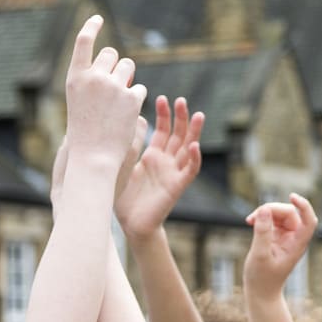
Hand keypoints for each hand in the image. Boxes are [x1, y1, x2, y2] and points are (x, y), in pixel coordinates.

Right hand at [62, 15, 148, 179]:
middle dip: (115, 64)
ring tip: (121, 99)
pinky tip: (127, 114)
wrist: (93, 157)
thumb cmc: (83, 134)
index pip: (83, 42)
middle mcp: (93, 77)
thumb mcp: (79, 102)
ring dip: (128, 77)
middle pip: (111, 53)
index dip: (91, 27)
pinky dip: (136, 98)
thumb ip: (92, 80)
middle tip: (114, 83)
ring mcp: (113, 86)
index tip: (98, 18)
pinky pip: (139, 88)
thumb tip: (116, 64)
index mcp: (75, 77)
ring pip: (129, 66)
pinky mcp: (131, 98)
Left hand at [116, 96, 205, 239]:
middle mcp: (165, 162)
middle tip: (181, 100)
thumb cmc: (123, 196)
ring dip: (194, 133)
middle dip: (181, 118)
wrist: (129, 224)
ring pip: (188, 149)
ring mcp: (173, 173)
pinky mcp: (177, 186)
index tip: (161, 98)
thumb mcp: (123, 163)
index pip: (163, 130)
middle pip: (178, 135)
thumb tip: (138, 117)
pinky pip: (190, 170)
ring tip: (198, 115)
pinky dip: (194, 158)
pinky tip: (195, 145)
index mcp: (153, 156)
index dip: (164, 115)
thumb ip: (131, 143)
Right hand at [242, 194, 318, 300]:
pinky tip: (250, 222)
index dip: (304, 206)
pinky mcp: (277, 236)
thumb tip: (265, 210)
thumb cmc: (262, 278)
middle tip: (253, 218)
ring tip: (249, 221)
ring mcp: (286, 237)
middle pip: (290, 213)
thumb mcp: (260, 254)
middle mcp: (295, 239)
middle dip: (272, 210)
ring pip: (280, 214)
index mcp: (297, 245)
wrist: (261, 292)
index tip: (291, 196)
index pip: (309, 221)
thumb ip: (263, 232)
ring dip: (265, 213)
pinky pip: (272, 219)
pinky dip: (262, 218)